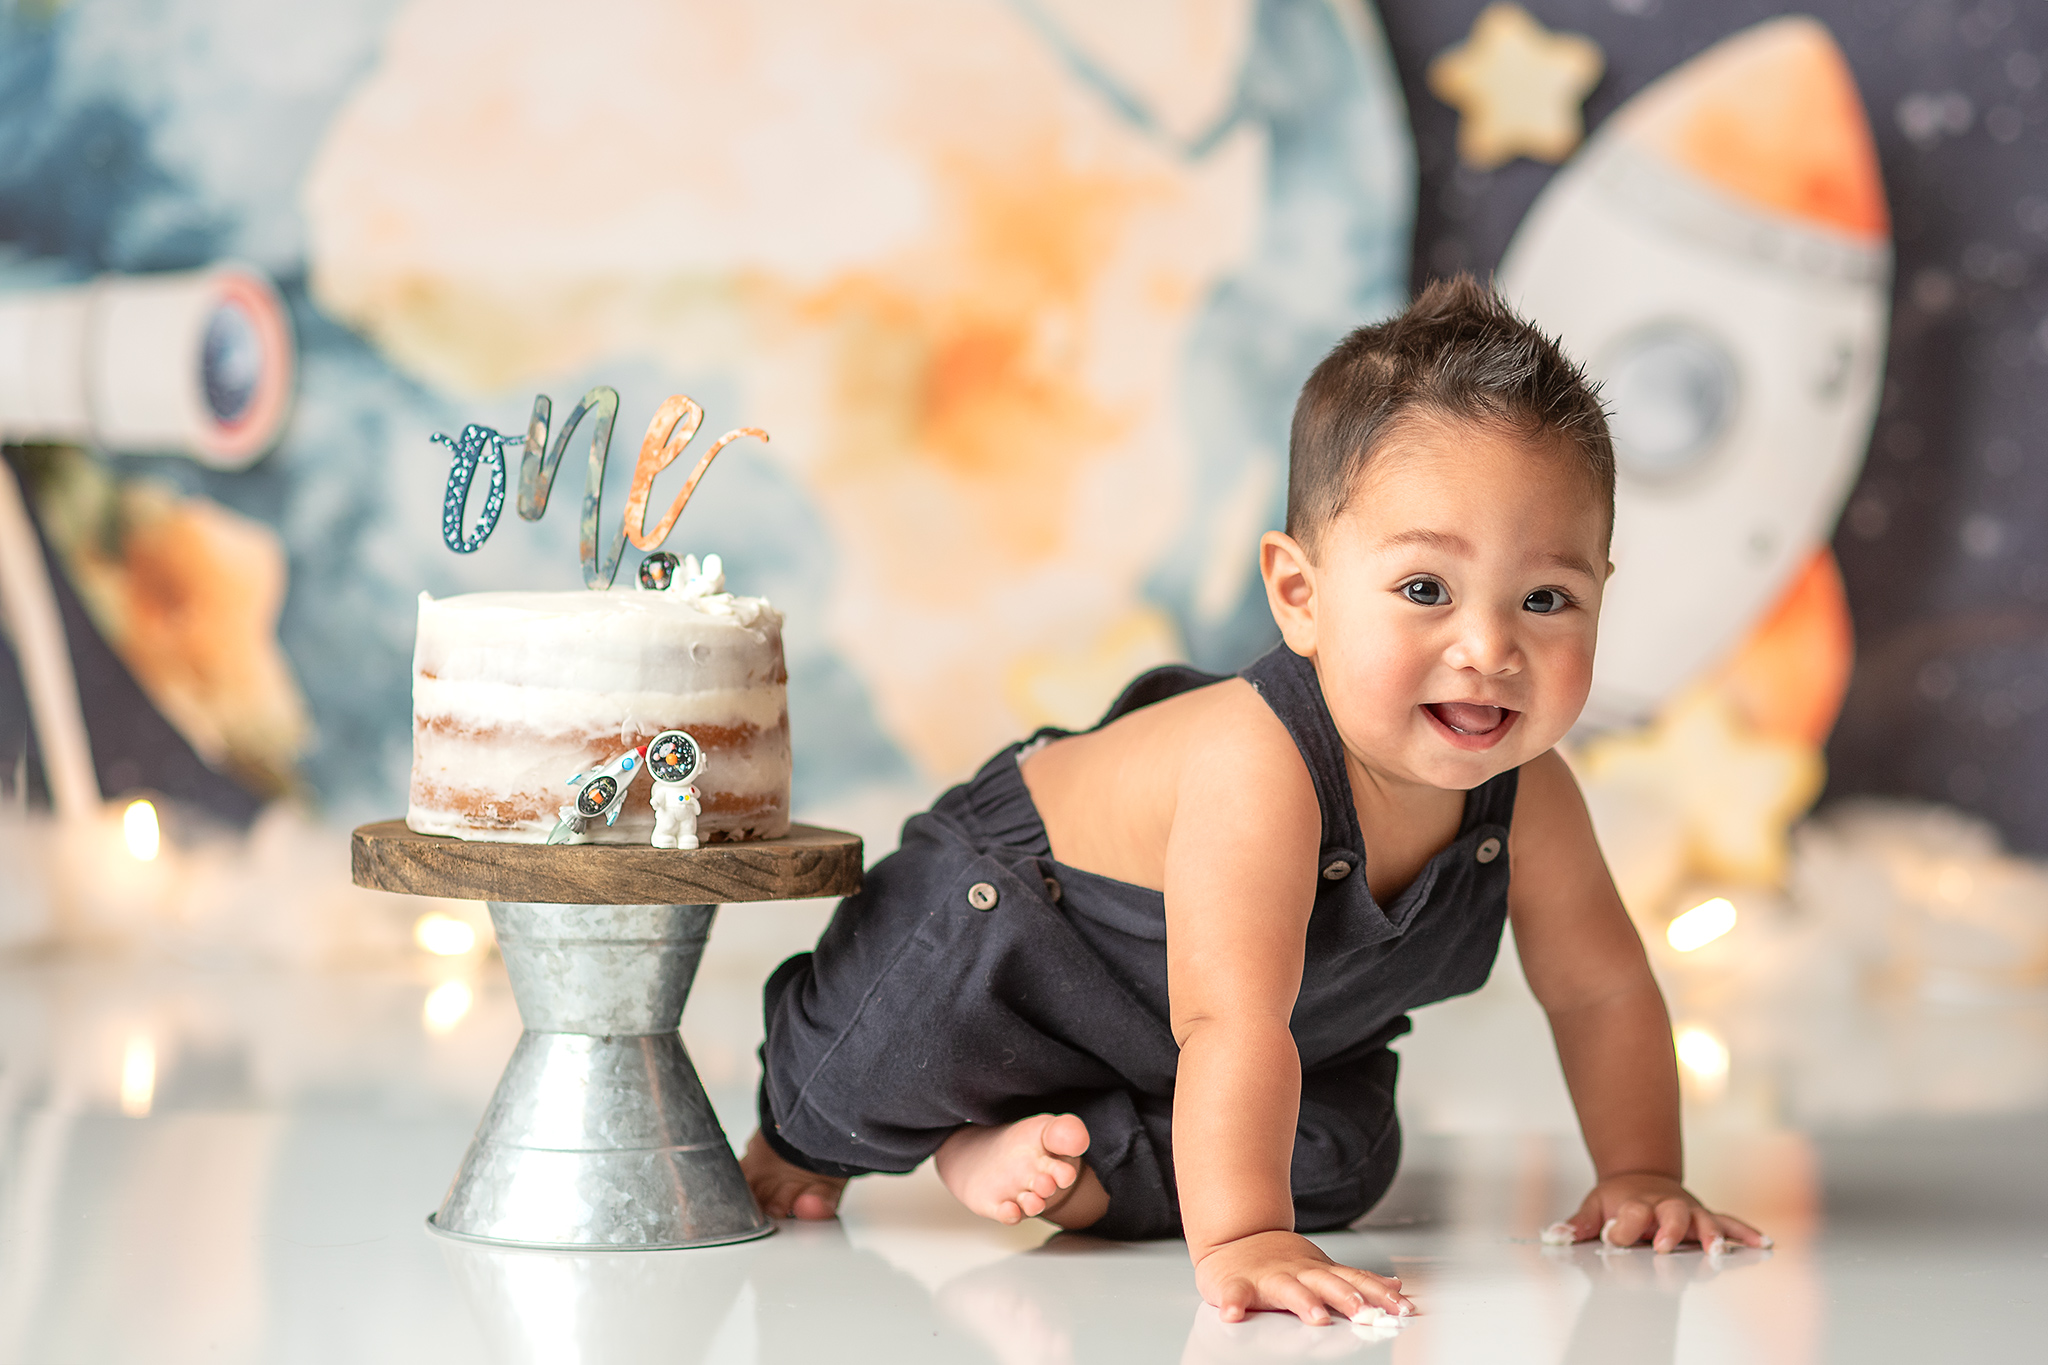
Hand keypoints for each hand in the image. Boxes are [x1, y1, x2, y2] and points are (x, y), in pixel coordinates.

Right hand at [1193, 1230, 1414, 1324]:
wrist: (1234, 1236)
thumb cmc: (1279, 1259)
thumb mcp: (1322, 1266)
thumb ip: (1356, 1279)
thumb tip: (1395, 1285)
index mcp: (1319, 1270)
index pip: (1355, 1281)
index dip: (1378, 1294)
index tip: (1400, 1308)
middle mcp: (1297, 1271)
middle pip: (1326, 1283)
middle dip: (1346, 1297)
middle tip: (1363, 1311)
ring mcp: (1268, 1276)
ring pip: (1287, 1289)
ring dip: (1303, 1302)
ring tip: (1316, 1316)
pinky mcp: (1237, 1283)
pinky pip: (1235, 1294)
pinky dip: (1234, 1303)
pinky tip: (1234, 1314)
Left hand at [1546, 1173, 1769, 1253]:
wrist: (1641, 1179)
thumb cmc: (1618, 1201)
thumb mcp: (1593, 1207)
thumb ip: (1578, 1225)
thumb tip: (1554, 1236)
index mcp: (1636, 1204)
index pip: (1630, 1214)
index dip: (1622, 1227)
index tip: (1614, 1237)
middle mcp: (1666, 1207)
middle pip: (1671, 1215)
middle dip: (1669, 1230)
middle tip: (1664, 1246)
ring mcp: (1689, 1212)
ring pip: (1704, 1221)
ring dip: (1712, 1235)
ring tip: (1719, 1251)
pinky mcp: (1706, 1218)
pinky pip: (1729, 1224)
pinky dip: (1744, 1233)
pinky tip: (1762, 1244)